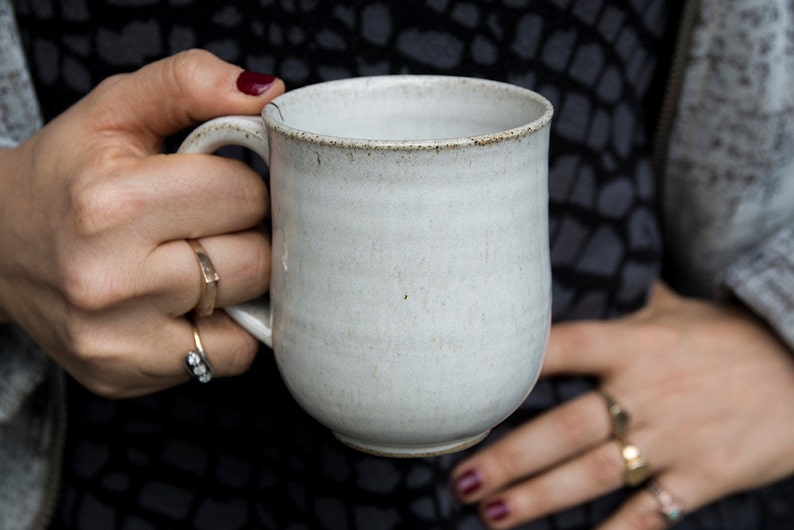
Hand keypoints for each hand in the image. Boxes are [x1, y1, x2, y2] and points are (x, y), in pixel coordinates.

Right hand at [0, 50, 283, 396]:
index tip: (218, 184)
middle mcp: (111, 280)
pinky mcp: (124, 375)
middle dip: (248, 234)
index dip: (246, 183)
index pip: (246, 195)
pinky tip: (190, 303)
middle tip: (211, 223)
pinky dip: (227, 330)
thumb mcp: (115, 109)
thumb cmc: (68, 173)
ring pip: (251, 315)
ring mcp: (117, 339)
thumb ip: (189, 83)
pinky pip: (228, 359)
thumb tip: (270, 93)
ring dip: (243, 283)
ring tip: (201, 259)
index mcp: (113, 203)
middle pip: (257, 259)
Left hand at [451, 282, 793, 528]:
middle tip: (462, 478)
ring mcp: (673, 438)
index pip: (564, 346)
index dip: (518, 361)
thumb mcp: (680, 312)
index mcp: (634, 345)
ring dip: (540, 497)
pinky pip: (651, 513)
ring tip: (490, 514)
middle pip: (566, 427)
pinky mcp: (702, 477)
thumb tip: (608, 275)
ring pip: (594, 472)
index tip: (470, 381)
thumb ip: (635, 305)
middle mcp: (646, 391)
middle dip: (511, 456)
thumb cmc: (734, 340)